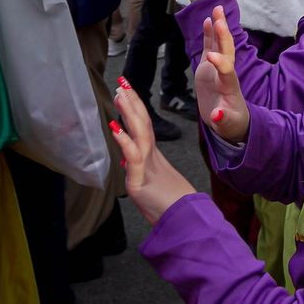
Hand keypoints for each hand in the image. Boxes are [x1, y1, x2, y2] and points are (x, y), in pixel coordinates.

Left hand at [110, 81, 197, 223]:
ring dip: (129, 113)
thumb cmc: (173, 206)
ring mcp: (146, 167)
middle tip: (123, 83)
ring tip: (121, 95)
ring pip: (139, 134)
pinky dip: (125, 142)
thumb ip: (140, 169)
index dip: (136, 108)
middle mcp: (151, 158)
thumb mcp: (153, 184)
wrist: (187, 220)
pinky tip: (116, 129)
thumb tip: (126, 159)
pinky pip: (133, 158)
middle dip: (132, 102)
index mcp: (153, 158)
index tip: (127, 91)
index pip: (143, 127)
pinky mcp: (140, 181)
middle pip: (142, 124)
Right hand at [195, 6, 250, 142]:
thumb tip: (217, 117)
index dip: (220, 64)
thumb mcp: (227, 125)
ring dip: (219, 28)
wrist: (231, 122)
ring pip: (220, 45)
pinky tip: (207, 20)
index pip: (226, 72)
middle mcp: (226, 74)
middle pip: (227, 51)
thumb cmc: (230, 124)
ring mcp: (218, 69)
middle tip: (219, 17)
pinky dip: (209, 35)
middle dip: (223, 36)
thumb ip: (222, 120)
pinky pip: (210, 48)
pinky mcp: (210, 68)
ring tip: (217, 9)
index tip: (211, 57)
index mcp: (229, 87)